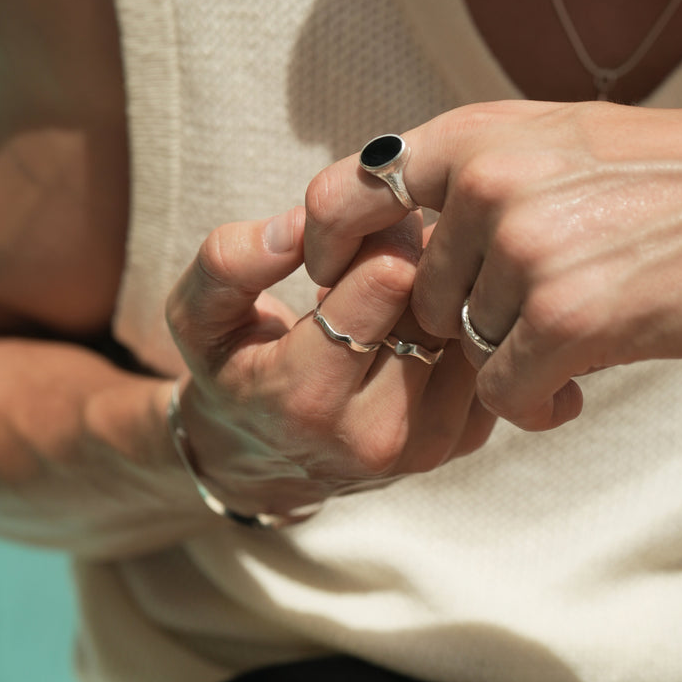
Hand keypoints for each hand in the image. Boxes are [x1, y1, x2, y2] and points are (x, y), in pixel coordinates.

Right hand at [164, 206, 495, 517]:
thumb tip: (301, 224)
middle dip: (414, 256)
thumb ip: (230, 261)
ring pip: (468, 325)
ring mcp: (427, 445)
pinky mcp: (462, 441)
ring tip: (401, 281)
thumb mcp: (198, 314)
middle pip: (435, 300)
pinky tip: (421, 316)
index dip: (376, 235)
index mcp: (305, 398)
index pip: (388, 279)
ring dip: (443, 288)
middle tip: (387, 243)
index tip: (355, 235)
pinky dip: (461, 322)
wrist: (264, 456)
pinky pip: (484, 353)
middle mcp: (374, 434)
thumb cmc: (233, 366)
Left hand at [304, 101, 681, 427]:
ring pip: (465, 344)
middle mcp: (486, 182)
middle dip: (467, 320)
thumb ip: (475, 174)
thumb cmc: (677, 176)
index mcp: (476, 133)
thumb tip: (401, 232)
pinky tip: (579, 384)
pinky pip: (503, 392)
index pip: (348, 191)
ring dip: (513, 357)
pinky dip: (536, 402)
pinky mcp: (562, 317)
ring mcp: (522, 249)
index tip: (338, 279)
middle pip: (421, 292)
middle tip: (534, 318)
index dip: (330, 245)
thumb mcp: (559, 138)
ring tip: (579, 335)